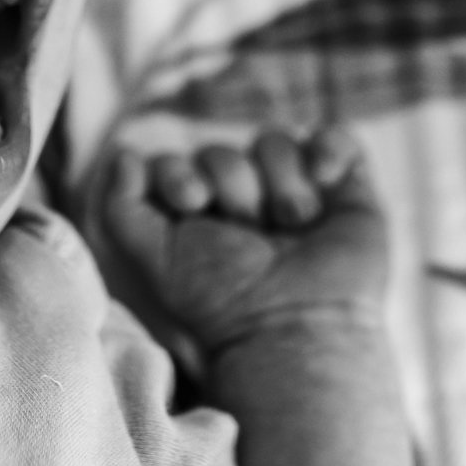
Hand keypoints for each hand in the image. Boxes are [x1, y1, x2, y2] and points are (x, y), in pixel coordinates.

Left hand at [102, 126, 387, 355]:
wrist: (295, 328)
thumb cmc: (224, 301)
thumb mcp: (156, 260)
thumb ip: (121, 208)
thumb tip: (123, 152)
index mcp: (199, 211)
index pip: (176, 162)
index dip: (178, 176)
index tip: (192, 205)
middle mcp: (245, 194)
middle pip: (222, 153)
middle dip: (232, 192)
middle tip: (249, 235)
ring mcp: (295, 186)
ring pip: (275, 141)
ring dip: (279, 187)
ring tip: (291, 229)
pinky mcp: (345, 186)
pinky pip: (336, 136)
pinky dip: (328, 149)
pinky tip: (325, 180)